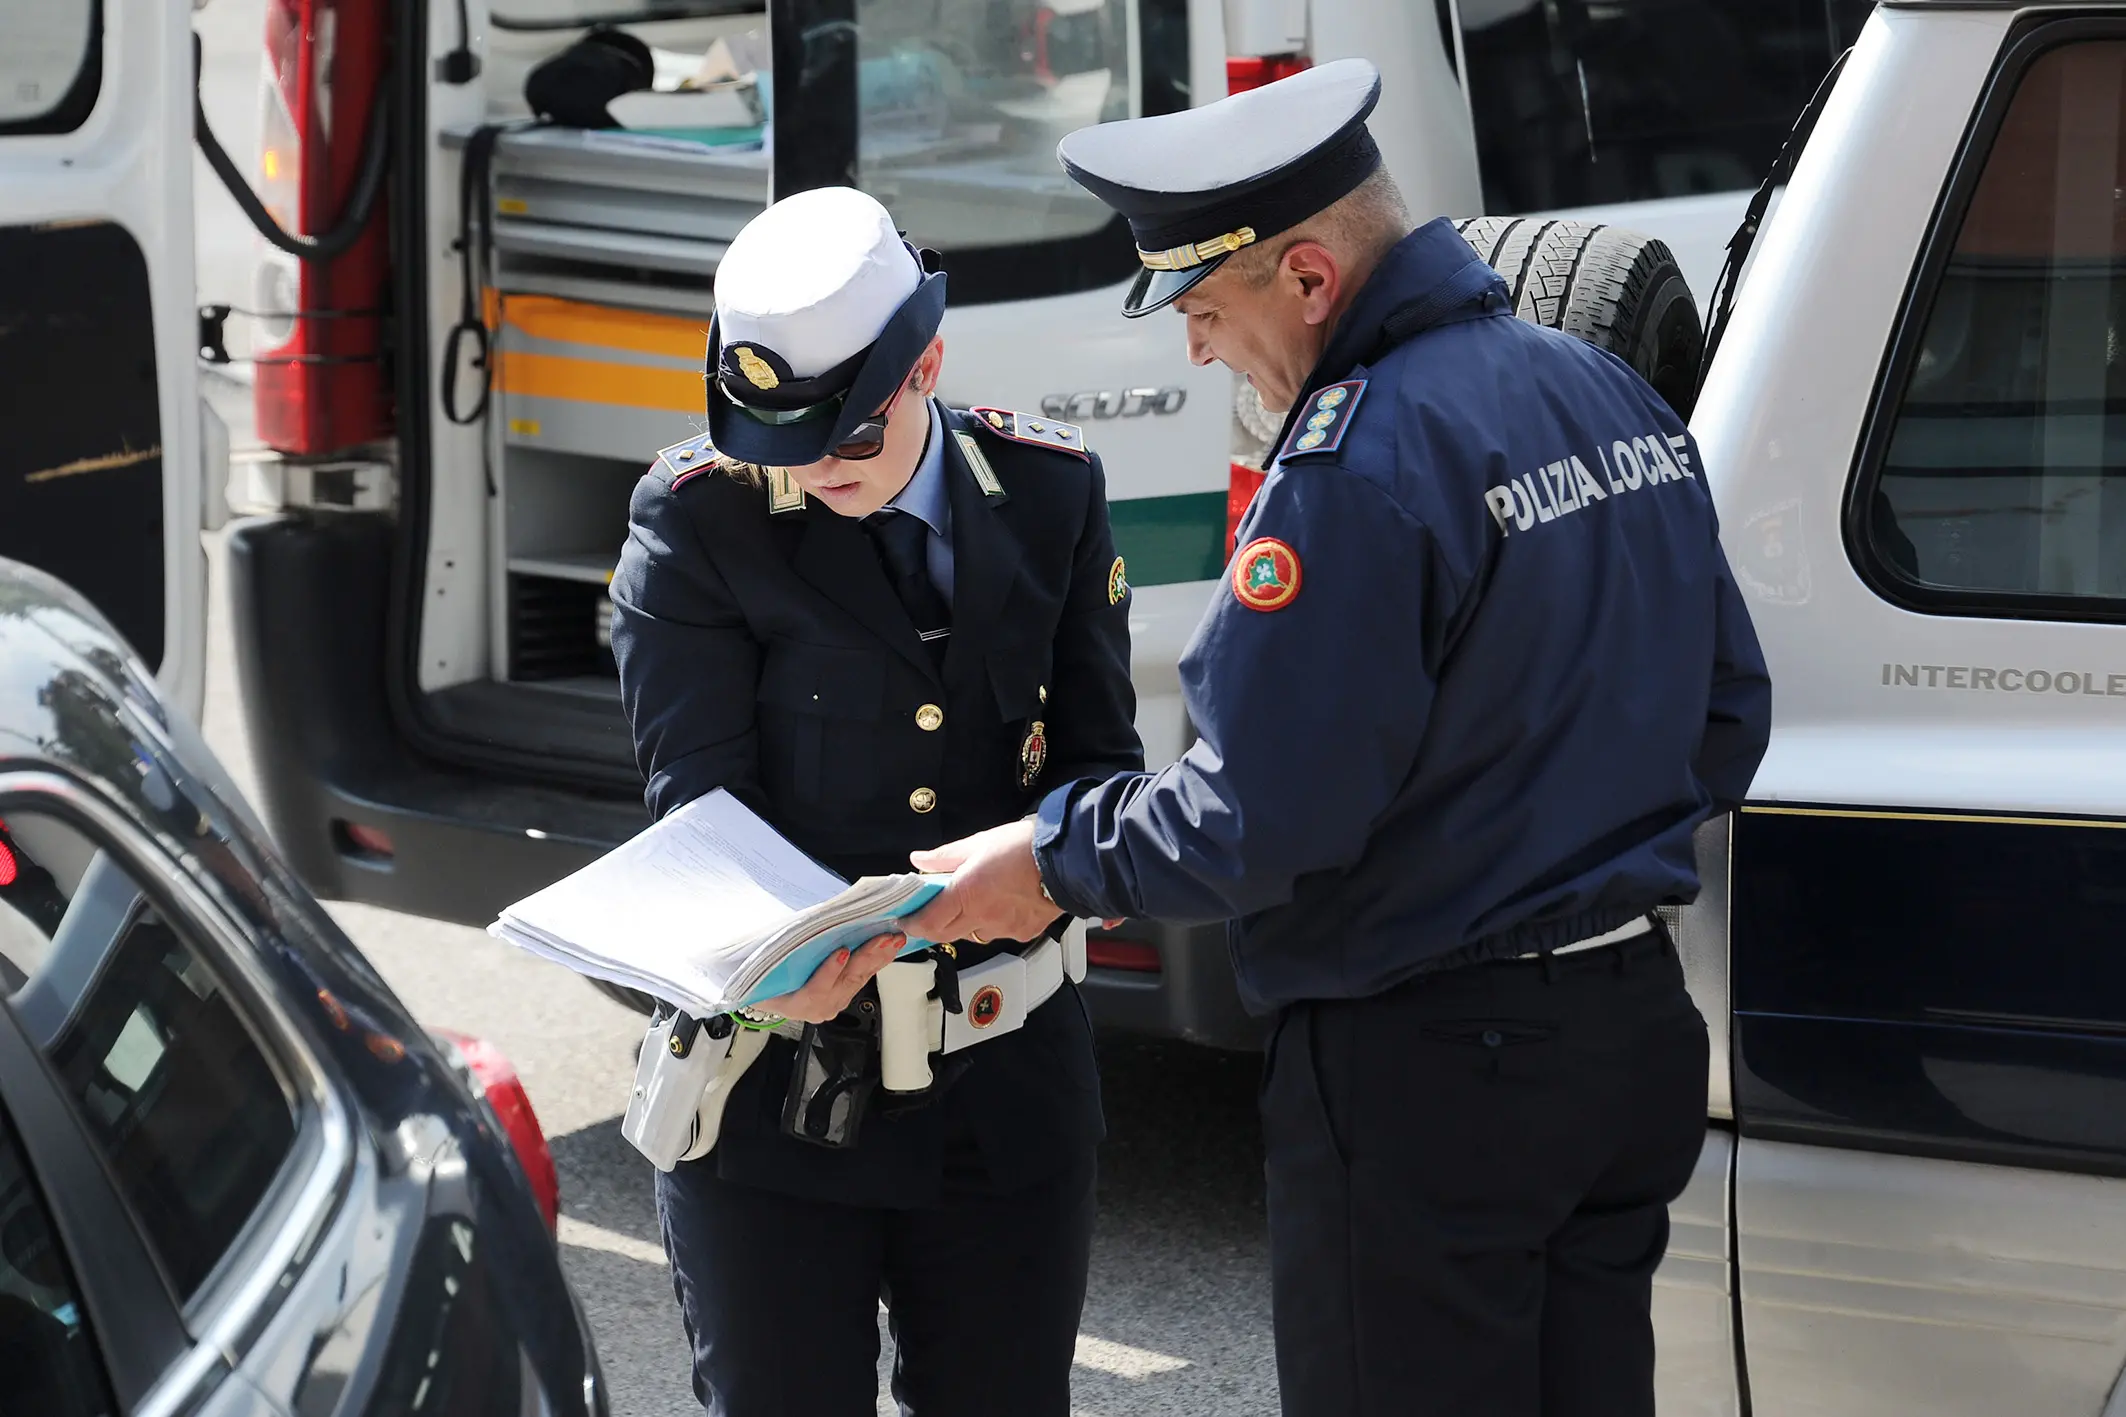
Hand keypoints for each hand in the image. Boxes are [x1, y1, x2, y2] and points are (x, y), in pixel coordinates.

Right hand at [749, 932, 904, 1024]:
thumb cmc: (766, 978)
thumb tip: (801, 927)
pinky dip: (876, 962)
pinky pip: (862, 979)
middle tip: (882, 939)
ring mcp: (833, 1004)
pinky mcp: (844, 996)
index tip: (842, 952)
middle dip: (866, 958)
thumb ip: (782, 954)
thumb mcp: (767, 968)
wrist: (767, 994)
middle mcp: (817, 1008)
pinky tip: (888, 949)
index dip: (830, 971)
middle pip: (845, 982)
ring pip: (859, 980)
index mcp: (795, 1003)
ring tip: (892, 940)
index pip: (815, 990)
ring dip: (878, 959)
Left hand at [906, 820, 1060, 945]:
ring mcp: (1005, 929)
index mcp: (967, 893)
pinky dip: (995, 922)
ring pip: (974, 934)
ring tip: (979, 898)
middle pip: (945, 935)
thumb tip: (919, 861)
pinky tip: (1005, 903)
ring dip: (968, 921)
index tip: (906, 918)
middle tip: (933, 912)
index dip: (912, 923)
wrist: (1068, 858)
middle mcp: (983, 917)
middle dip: (935, 926)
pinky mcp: (1024, 933)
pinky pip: (1000, 933)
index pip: (927, 922)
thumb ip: (945, 857)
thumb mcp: (979, 843)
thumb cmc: (1025, 846)